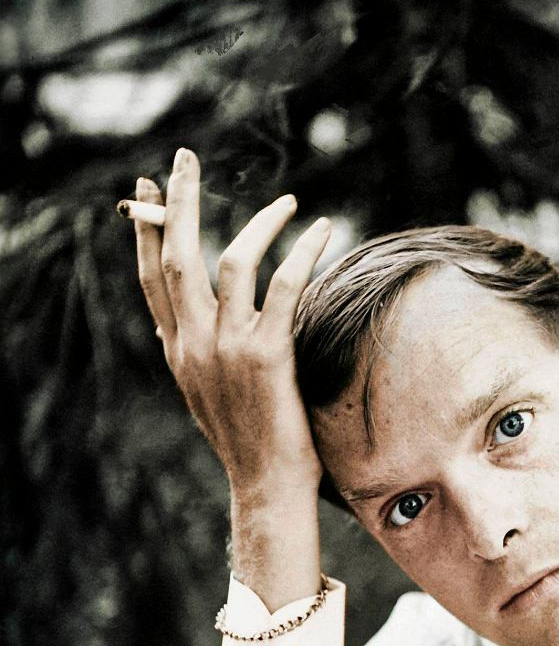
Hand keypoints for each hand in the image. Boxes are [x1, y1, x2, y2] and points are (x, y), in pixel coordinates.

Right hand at [134, 148, 330, 493]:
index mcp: (178, 352)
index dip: (149, 230)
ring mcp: (227, 348)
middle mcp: (193, 345)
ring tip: (287, 201)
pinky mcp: (266, 356)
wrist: (267, 486)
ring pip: (228, 261)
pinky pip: (284, 285)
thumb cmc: (249, 442)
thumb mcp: (208, 393)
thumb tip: (192, 324)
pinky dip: (303, 251)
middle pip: (176, 256)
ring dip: (258, 223)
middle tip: (185, 159)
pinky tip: (321, 229)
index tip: (149, 191)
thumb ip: (195, 352)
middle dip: (179, 202)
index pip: (152, 278)